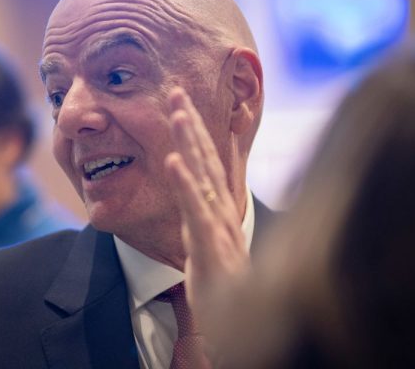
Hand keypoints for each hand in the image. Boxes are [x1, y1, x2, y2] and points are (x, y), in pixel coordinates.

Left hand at [164, 87, 248, 332]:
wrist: (241, 324)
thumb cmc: (223, 282)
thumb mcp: (209, 241)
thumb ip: (203, 214)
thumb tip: (194, 190)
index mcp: (218, 208)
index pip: (207, 162)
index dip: (195, 130)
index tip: (181, 100)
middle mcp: (221, 211)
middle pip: (206, 159)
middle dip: (190, 123)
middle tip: (175, 90)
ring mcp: (217, 227)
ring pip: (202, 177)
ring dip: (189, 141)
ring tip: (176, 111)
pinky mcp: (209, 246)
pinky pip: (195, 212)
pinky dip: (185, 184)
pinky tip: (173, 160)